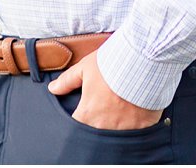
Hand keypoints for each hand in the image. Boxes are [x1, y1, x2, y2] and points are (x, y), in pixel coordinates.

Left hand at [47, 51, 162, 129]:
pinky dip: (135, 125)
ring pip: (116, 133)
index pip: (77, 125)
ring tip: (120, 108)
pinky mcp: (142, 127)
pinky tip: (135, 112)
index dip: (80, 117)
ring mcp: (123, 129)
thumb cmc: (112, 64)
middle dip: (98, 121)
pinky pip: (136, 132)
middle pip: (96, 131)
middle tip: (105, 107)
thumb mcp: (85, 68)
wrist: (142, 62)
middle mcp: (103, 126)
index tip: (86, 110)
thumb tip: (53, 89)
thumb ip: (67, 81)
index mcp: (87, 114)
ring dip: (116, 123)